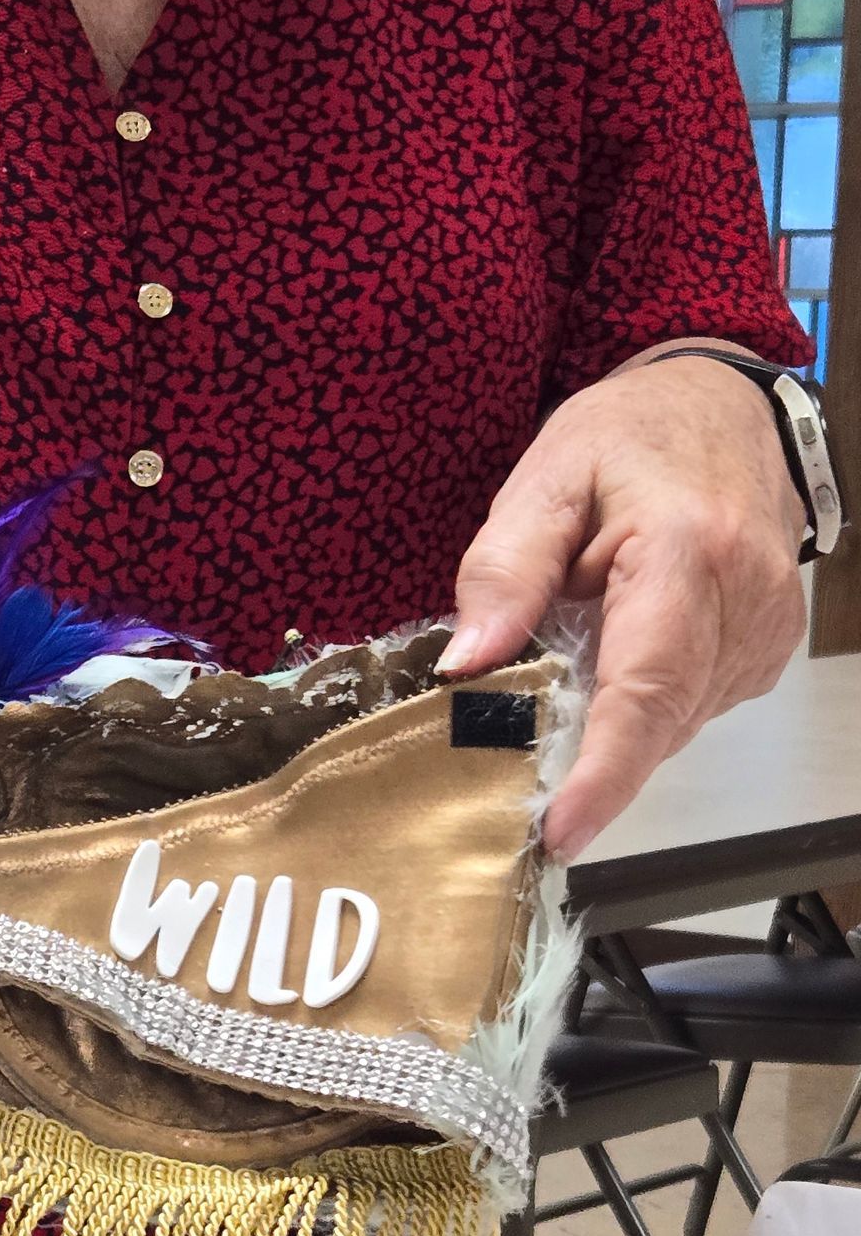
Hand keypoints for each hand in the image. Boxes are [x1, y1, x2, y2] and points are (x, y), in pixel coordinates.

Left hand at [439, 353, 806, 862]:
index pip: (646, 688)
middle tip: (521, 761)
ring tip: (576, 663)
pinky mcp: (767, 647)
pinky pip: (692, 706)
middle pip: (658, 720)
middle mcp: (742, 597)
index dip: (604, 773)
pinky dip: (644, 702)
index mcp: (684, 551)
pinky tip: (619, 656)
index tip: (560, 830)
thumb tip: (468, 666)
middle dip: (588, 757)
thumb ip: (503, 573)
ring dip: (614, 720)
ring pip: (674, 723)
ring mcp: (766, 627)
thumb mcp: (545, 479)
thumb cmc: (630, 436)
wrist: (718, 405)